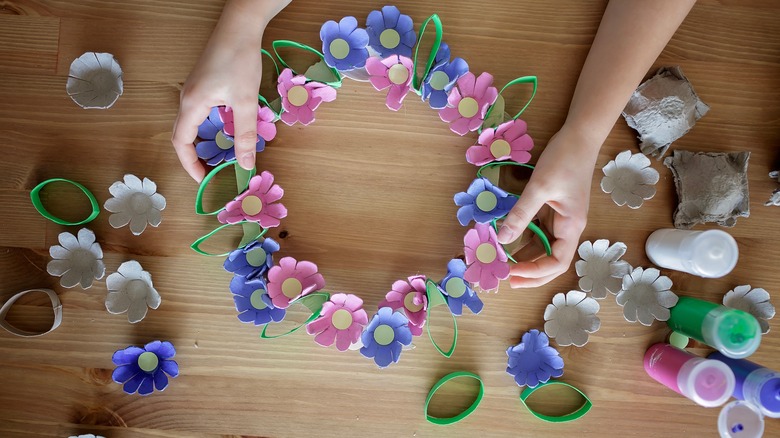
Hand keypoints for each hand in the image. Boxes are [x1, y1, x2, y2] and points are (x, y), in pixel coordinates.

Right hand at [171, 18, 263, 181]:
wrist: (239, 27)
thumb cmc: (239, 60)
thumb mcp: (246, 101)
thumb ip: (245, 135)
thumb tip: (246, 165)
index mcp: (192, 105)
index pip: (181, 143)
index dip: (190, 165)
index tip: (204, 180)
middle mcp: (188, 99)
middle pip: (184, 136)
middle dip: (198, 157)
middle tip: (216, 172)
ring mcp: (194, 92)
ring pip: (194, 125)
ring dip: (206, 143)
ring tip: (224, 156)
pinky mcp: (204, 86)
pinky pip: (202, 114)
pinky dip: (212, 129)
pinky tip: (229, 132)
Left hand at [497, 126, 596, 287]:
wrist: (579, 136)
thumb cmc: (564, 159)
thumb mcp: (540, 187)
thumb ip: (521, 213)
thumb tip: (502, 239)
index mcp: (572, 226)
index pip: (557, 262)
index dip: (535, 272)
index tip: (512, 272)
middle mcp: (568, 227)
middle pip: (551, 261)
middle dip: (530, 273)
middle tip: (505, 278)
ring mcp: (561, 219)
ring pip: (543, 248)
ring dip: (525, 258)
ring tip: (503, 265)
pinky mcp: (553, 210)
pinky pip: (538, 232)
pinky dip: (524, 240)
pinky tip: (507, 242)